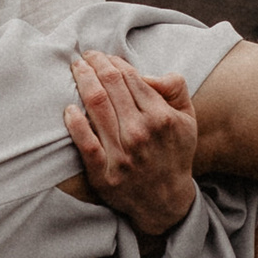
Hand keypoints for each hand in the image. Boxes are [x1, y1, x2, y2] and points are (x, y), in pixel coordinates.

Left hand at [64, 53, 198, 237]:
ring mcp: (121, 154)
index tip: (103, 56)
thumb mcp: (188, 119)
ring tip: (76, 70)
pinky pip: (85, 143)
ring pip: (96, 106)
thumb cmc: (174, 153)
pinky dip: (75, 123)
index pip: (130, 77)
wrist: (166, 200)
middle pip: (110, 86)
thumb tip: (148, 73)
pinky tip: (68, 108)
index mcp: (161, 117)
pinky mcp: (104, 173)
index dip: (113, 62)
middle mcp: (140, 132)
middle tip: (85, 56)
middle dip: (94, 64)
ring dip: (83, 81)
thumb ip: (176, 88)